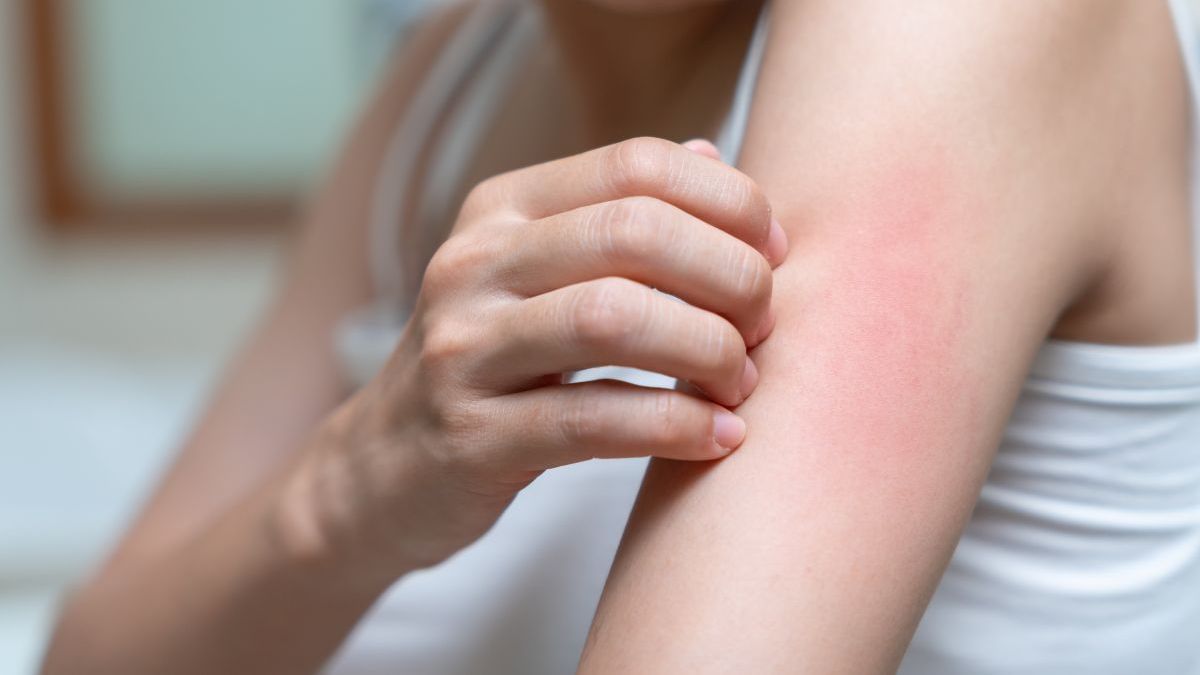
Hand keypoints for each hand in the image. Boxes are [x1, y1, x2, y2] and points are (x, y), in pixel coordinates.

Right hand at [291, 137, 788, 579]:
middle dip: (729, 276)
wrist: (383, 467)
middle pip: (632, 232)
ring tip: (741, 381)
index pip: (635, 165)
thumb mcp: (535, 273)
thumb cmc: (490, 364)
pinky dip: (677, 426)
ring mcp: (464, 350)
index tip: (773, 253)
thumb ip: (619, 214)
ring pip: (614, 318)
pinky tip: (718, 437)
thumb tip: (715, 157)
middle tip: (763, 326)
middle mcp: (474, 264)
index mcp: (501, 210)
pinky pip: (595, 420)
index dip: (727, 201)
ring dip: (707, 349)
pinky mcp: (471, 437)